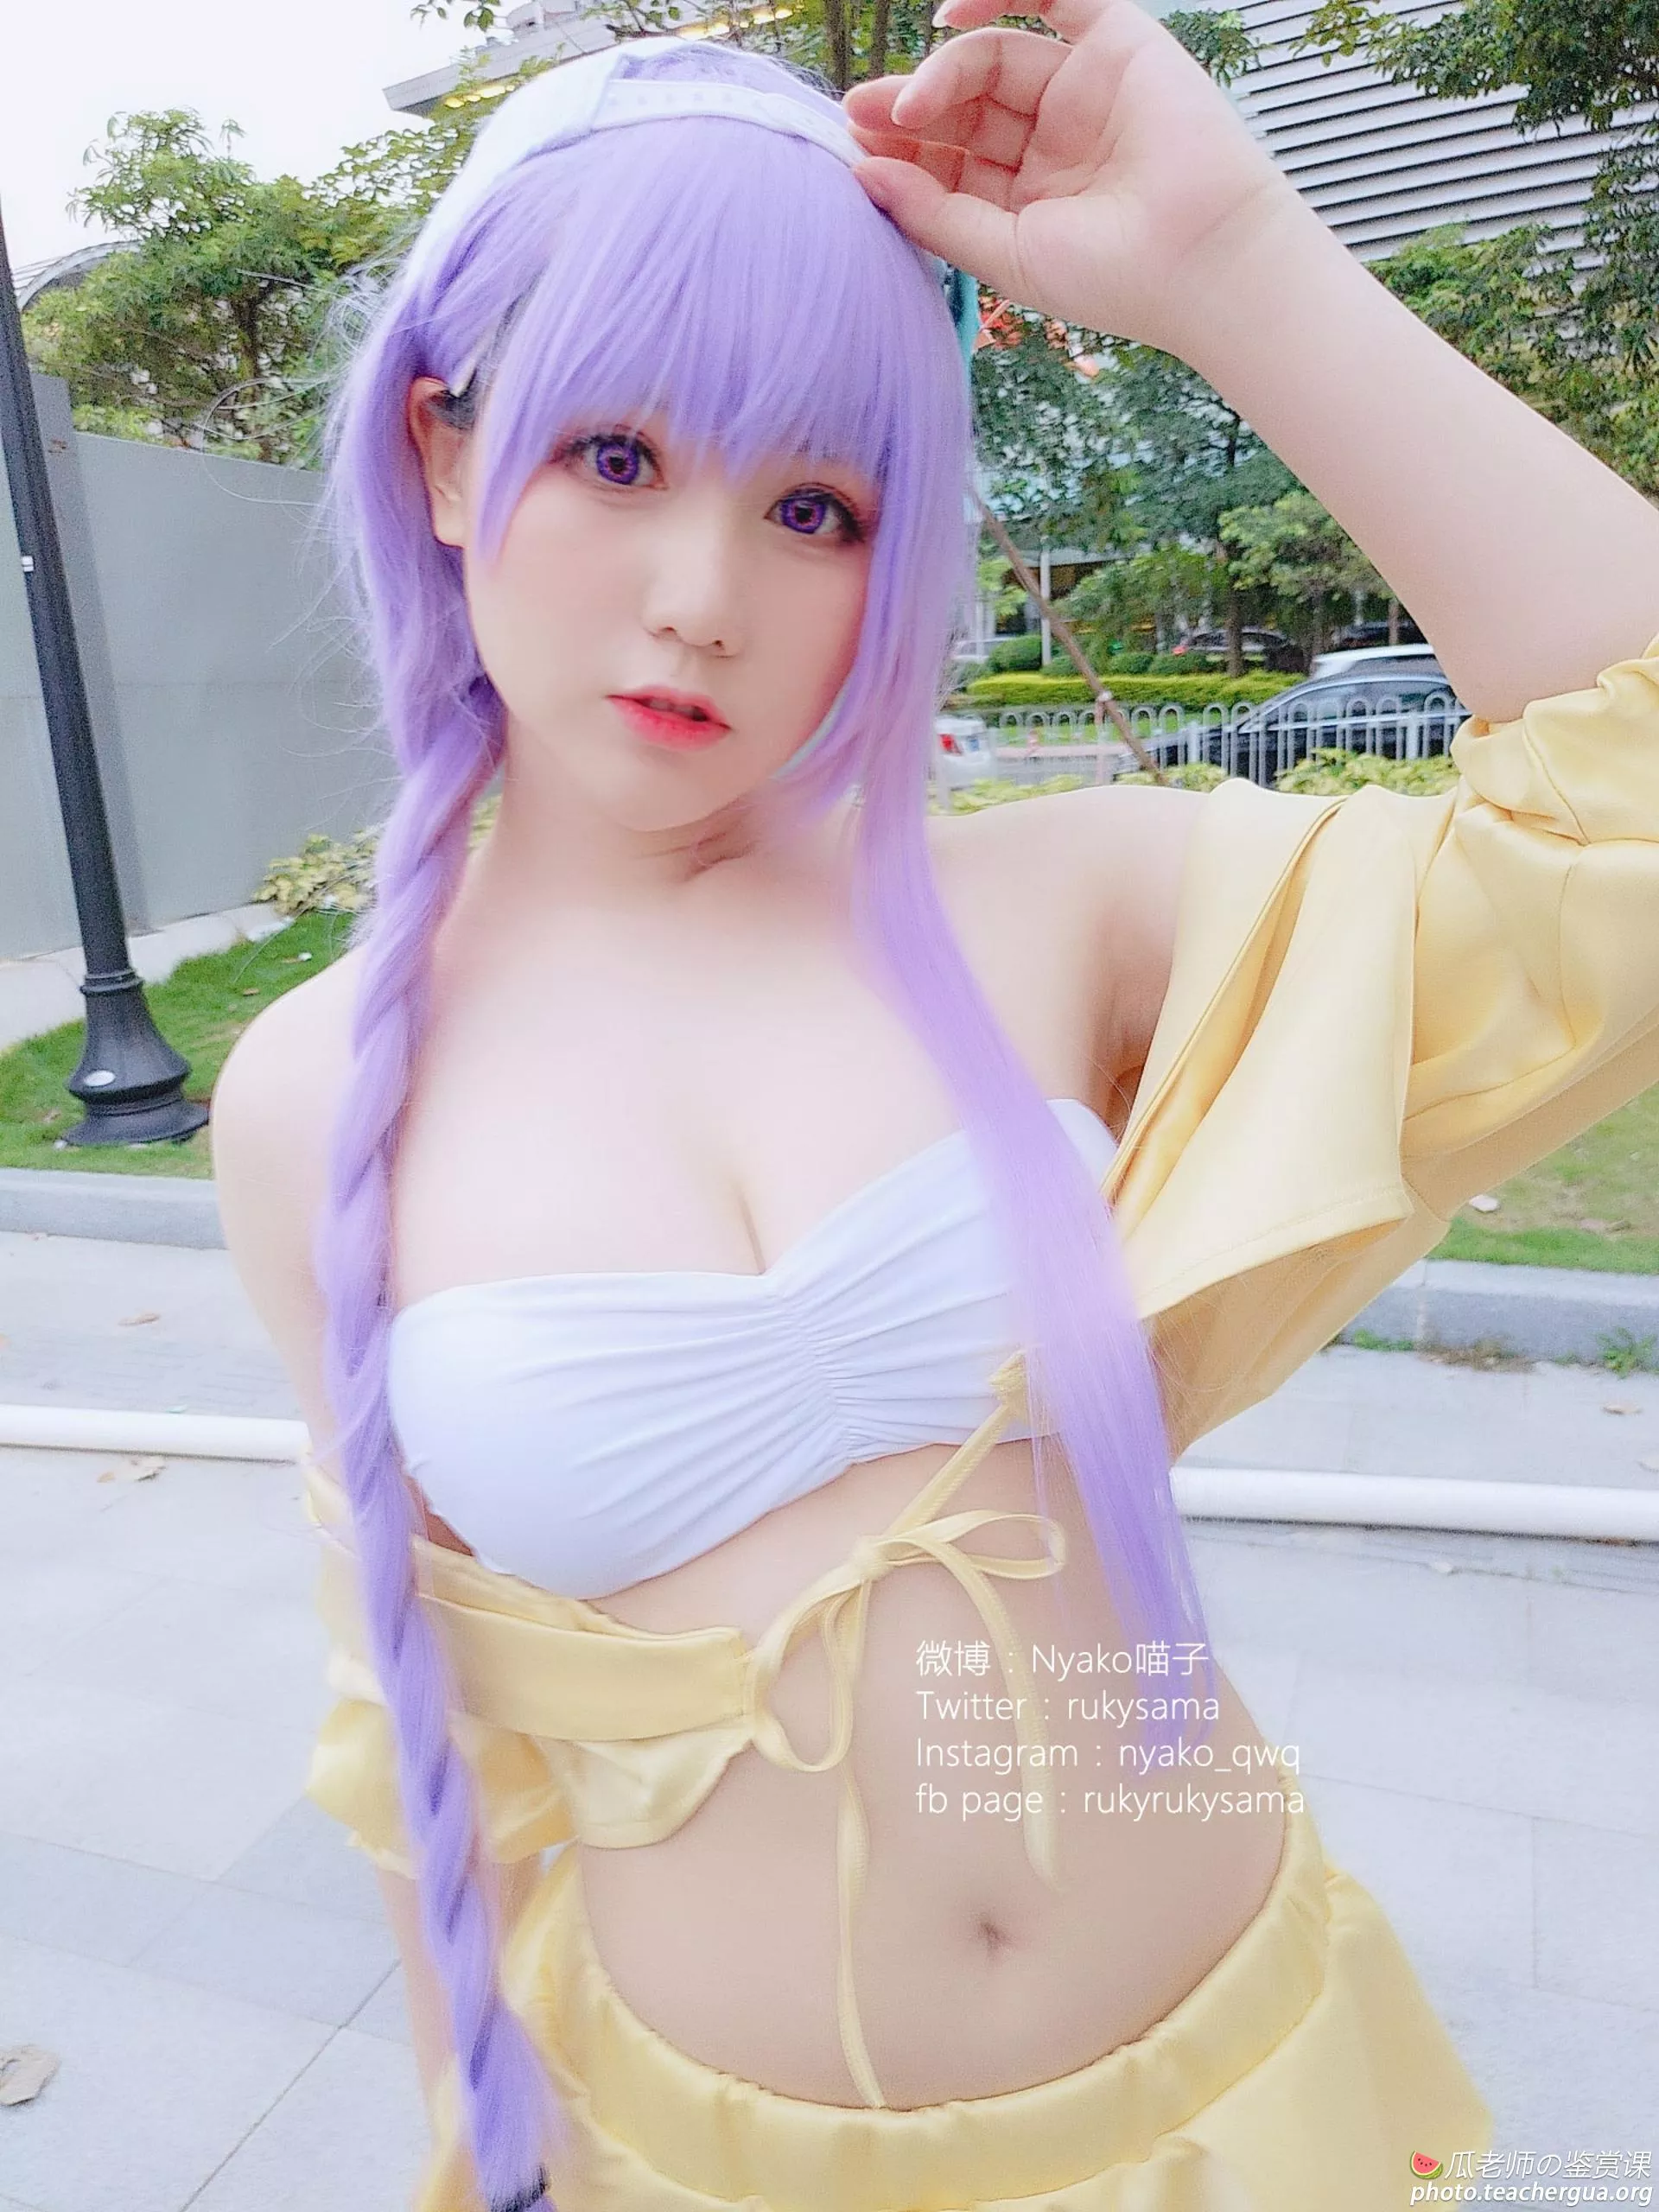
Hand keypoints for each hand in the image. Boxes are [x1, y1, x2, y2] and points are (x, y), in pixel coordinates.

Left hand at [841, 0, 1299, 354]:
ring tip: (904, 104)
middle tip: (858, 113)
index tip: (856, 153)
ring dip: (941, 73)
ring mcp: (1082, 91)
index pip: (950, 162)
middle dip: (909, 109)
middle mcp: (1051, 142)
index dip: (903, 153)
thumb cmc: (1113, 278)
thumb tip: (862, 173)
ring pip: (993, 58)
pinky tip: (951, 16)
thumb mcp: (1004, 255)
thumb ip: (934, 214)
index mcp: (1027, 198)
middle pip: (963, 109)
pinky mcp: (1117, 44)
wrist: (1201, 259)